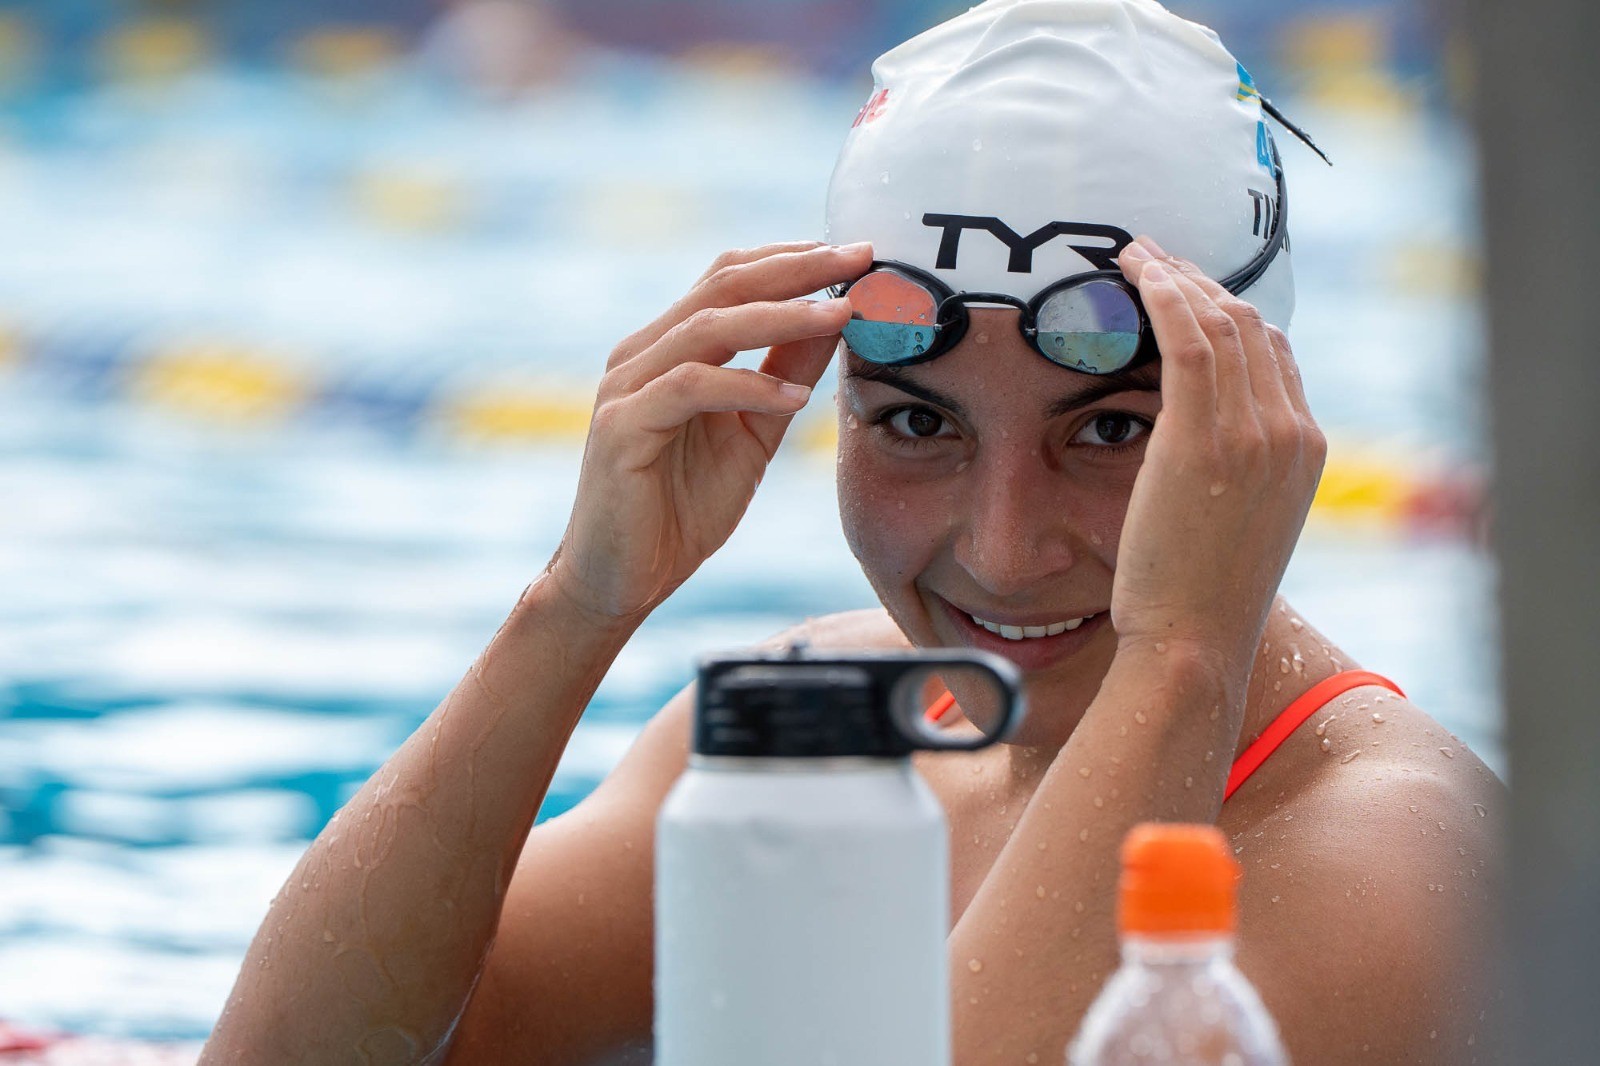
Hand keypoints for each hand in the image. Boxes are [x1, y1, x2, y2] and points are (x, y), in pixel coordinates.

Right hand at [545, 241, 870, 624]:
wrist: (622, 581)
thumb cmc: (681, 509)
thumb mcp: (753, 434)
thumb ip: (785, 376)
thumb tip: (838, 320)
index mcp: (669, 346)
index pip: (731, 278)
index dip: (793, 259)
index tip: (858, 251)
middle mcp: (642, 354)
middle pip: (724, 285)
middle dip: (797, 269)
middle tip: (860, 258)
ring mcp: (627, 386)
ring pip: (709, 327)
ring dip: (782, 316)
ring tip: (842, 314)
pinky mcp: (621, 427)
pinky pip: (691, 388)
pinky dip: (746, 385)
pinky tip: (795, 396)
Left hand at [1108, 237, 1325, 673]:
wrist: (1194, 642)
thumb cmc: (1200, 597)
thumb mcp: (1236, 524)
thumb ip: (1235, 473)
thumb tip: (1199, 447)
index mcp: (1304, 449)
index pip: (1274, 353)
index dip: (1228, 311)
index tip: (1185, 290)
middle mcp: (1290, 431)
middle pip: (1250, 326)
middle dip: (1200, 281)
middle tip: (1153, 257)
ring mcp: (1253, 432)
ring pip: (1220, 322)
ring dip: (1175, 276)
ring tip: (1134, 255)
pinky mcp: (1203, 437)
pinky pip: (1189, 339)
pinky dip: (1164, 294)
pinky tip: (1134, 273)